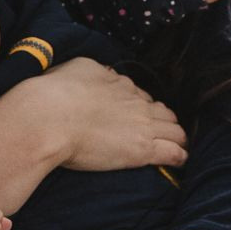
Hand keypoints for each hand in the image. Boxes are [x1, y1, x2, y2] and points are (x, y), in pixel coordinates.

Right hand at [33, 58, 187, 172]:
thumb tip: (103, 76)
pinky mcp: (143, 149)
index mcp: (119, 84)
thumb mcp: (76, 69)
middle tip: (162, 131)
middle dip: (165, 120)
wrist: (50, 118)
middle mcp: (136, 102)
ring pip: (175, 130)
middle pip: (163, 111)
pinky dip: (179, 156)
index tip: (138, 114)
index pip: (140, 95)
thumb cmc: (54, 94)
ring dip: (177, 137)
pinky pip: (173, 152)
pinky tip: (180, 160)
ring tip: (177, 146)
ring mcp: (143, 125)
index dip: (142, 105)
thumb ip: (94, 73)